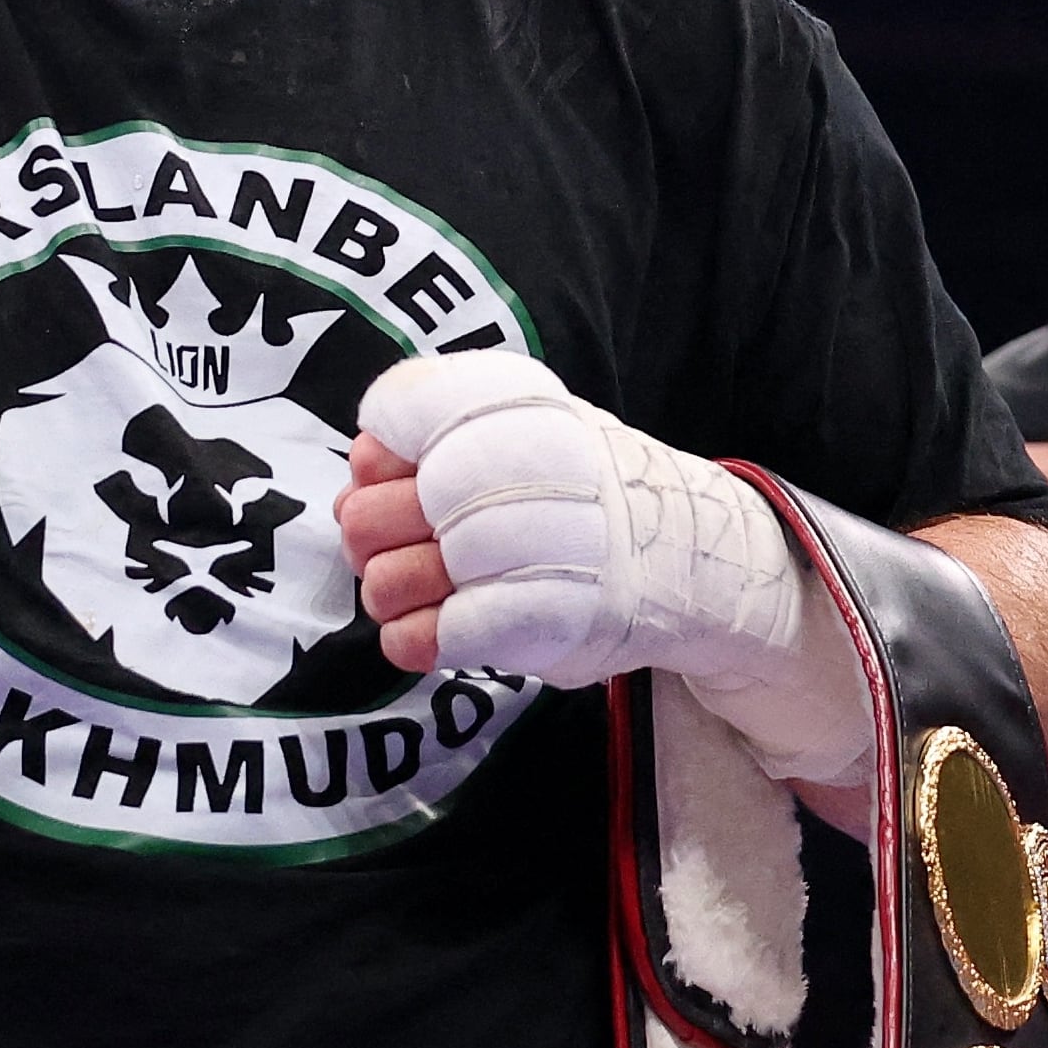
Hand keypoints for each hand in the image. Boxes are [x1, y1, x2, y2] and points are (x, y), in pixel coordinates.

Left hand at [336, 355, 873, 785]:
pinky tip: (430, 633)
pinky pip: (434, 637)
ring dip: (388, 593)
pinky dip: (416, 640)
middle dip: (370, 535)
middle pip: (380, 507)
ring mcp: (536, 547)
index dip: (377, 455)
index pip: (402, 409)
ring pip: (394, 579)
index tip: (393, 474)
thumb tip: (361, 467)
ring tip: (415, 592)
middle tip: (390, 546)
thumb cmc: (584, 498)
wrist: (687, 561)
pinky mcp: (541, 619)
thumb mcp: (531, 429)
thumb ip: (447, 435)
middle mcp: (529, 467)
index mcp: (523, 407)